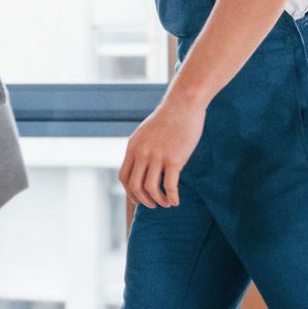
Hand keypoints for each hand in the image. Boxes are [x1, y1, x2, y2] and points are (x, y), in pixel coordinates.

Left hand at [119, 94, 205, 210]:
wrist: (183, 103)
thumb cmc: (168, 118)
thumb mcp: (146, 133)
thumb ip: (141, 148)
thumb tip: (142, 166)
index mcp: (133, 147)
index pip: (124, 177)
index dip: (130, 192)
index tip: (139, 198)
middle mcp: (142, 153)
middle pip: (135, 186)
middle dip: (143, 200)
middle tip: (153, 205)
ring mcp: (157, 157)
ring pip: (151, 189)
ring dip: (158, 201)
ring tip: (166, 203)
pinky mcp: (174, 159)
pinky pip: (169, 186)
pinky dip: (172, 198)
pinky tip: (176, 201)